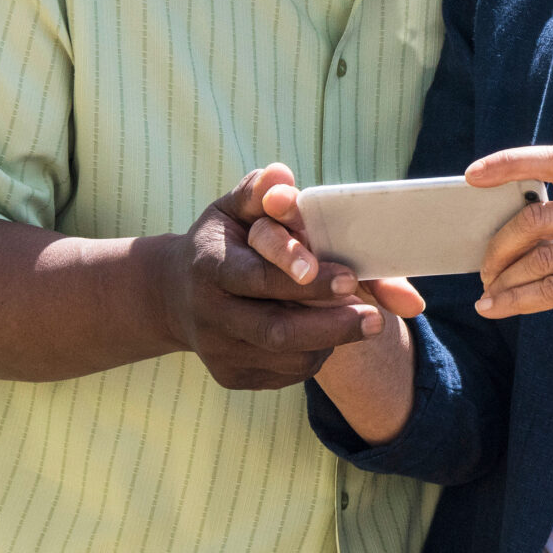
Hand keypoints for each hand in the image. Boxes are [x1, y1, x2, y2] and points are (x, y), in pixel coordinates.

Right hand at [154, 163, 392, 390]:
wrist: (175, 295)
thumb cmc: (224, 241)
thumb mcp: (234, 209)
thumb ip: (261, 191)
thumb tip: (283, 176)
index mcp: (209, 266)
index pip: (259, 279)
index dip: (306, 283)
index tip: (351, 279)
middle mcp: (208, 314)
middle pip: (276, 330)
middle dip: (333, 325)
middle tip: (376, 319)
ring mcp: (217, 351)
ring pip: (287, 357)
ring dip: (330, 341)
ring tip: (355, 320)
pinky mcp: (230, 376)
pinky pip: (285, 374)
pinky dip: (315, 356)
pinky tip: (325, 334)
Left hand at [466, 147, 552, 343]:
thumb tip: (520, 233)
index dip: (511, 162)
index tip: (473, 173)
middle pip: (535, 218)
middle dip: (498, 244)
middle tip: (484, 265)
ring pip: (539, 260)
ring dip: (504, 279)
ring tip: (488, 292)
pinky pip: (552, 293)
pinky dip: (516, 302)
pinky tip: (497, 308)